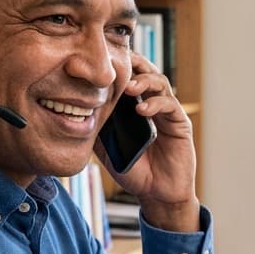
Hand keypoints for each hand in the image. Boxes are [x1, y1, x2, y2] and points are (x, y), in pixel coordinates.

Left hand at [94, 54, 198, 232]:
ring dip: (144, 81)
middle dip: (135, 64)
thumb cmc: (134, 171)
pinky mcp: (180, 124)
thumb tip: (75, 113)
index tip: (103, 59)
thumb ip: (96, 129)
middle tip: (119, 63)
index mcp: (136, 106)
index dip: (120, 66)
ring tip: (130, 88)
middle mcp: (153, 104)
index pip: (130, 77)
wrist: (156, 194)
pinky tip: (142, 110)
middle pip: (147, 71)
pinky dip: (156, 103)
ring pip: (160, 83)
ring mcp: (168, 112)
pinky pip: (170, 106)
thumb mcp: (107, 148)